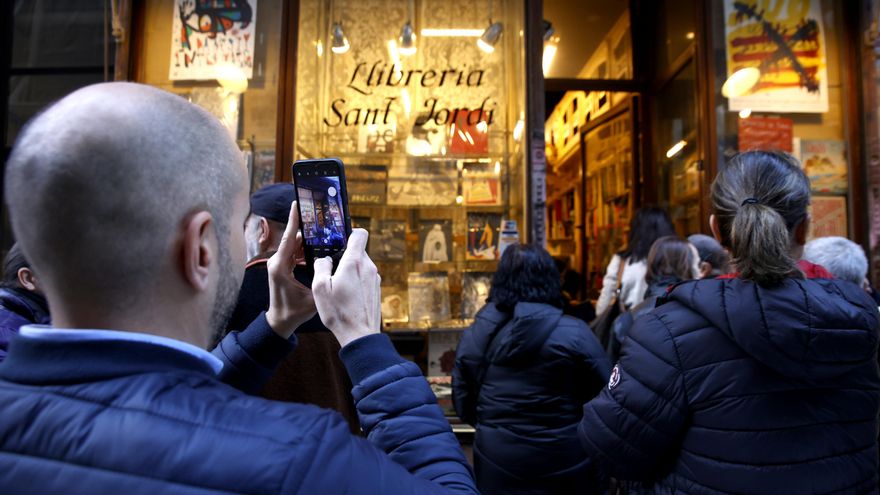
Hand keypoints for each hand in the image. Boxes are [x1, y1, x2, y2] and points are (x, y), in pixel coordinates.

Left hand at [265, 201, 316, 337]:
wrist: (280, 322)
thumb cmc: (294, 312)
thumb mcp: (312, 298)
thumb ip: (322, 281)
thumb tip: (335, 266)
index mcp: (280, 266)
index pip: (289, 238)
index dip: (293, 220)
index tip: (296, 203)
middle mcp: (277, 261)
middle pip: (293, 238)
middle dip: (306, 226)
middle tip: (319, 214)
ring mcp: (279, 263)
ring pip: (295, 244)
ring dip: (308, 237)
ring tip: (322, 228)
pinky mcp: (283, 266)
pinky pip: (295, 251)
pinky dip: (305, 247)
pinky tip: (318, 244)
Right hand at [312, 229, 380, 347]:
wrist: (359, 335)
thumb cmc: (339, 313)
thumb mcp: (320, 288)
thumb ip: (321, 267)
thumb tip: (324, 260)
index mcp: (354, 263)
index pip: (360, 234)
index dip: (349, 232)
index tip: (339, 238)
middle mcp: (368, 267)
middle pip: (358, 251)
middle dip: (344, 256)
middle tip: (330, 268)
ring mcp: (375, 279)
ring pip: (361, 265)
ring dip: (349, 270)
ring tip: (337, 286)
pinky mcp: (377, 289)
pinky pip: (365, 278)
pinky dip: (356, 281)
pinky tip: (346, 295)